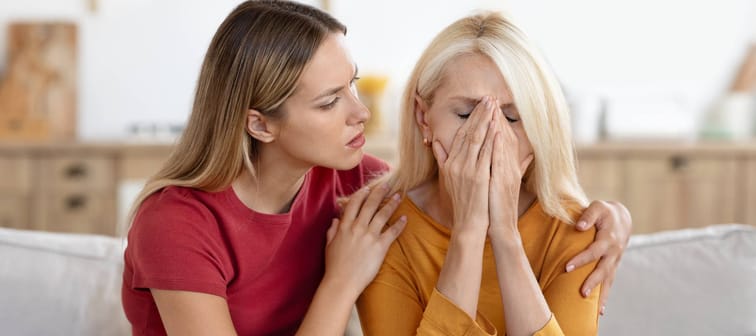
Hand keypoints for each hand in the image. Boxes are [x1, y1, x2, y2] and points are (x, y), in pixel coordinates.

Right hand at [323, 184, 406, 298]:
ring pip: (382, 215)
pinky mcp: (380, 247)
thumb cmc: (334, 266)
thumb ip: (332, 231)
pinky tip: (405, 218)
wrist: (342, 282)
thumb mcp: (329, 245)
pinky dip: (399, 224)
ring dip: (392, 204)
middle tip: (388, 184)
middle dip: (380, 192)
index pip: (354, 204)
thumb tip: (335, 220)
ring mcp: (369, 236)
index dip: (362, 194)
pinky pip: (391, 232)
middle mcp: (357, 228)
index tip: (368, 188)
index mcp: (344, 226)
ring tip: (399, 196)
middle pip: (370, 205)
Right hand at [431, 96, 495, 234]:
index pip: (461, 135)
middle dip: (479, 113)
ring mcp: (467, 170)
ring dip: (486, 120)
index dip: (471, 118)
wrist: (468, 224)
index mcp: (450, 162)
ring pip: (477, 139)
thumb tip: (435, 142)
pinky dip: (490, 139)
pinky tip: (496, 126)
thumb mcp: (448, 179)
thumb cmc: (462, 203)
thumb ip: (442, 159)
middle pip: (468, 132)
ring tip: (493, 105)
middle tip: (488, 97)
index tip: (479, 105)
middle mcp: (457, 163)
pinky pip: (485, 153)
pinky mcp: (478, 177)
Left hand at [488, 99, 532, 240]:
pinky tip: (495, 132)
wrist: (501, 227)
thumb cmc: (499, 206)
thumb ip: (516, 166)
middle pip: (504, 136)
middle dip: (496, 117)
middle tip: (490, 98)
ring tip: (492, 107)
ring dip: (498, 125)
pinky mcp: (502, 181)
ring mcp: (507, 173)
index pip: (503, 138)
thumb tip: (528, 154)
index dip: (497, 121)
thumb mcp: (507, 182)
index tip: (490, 105)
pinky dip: (498, 145)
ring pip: (503, 144)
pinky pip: (501, 160)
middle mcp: (509, 166)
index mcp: (508, 165)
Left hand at [565, 200, 631, 314]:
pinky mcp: (613, 266)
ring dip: (602, 295)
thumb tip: (578, 226)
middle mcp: (614, 252)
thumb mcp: (598, 206)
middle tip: (582, 293)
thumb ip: (588, 215)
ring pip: (609, 280)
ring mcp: (615, 261)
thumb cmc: (604, 212)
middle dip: (593, 282)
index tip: (566, 267)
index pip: (594, 251)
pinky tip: (600, 311)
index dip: (581, 259)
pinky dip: (606, 297)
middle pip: (603, 270)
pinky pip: (610, 283)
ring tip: (595, 310)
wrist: (622, 219)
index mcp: (609, 238)